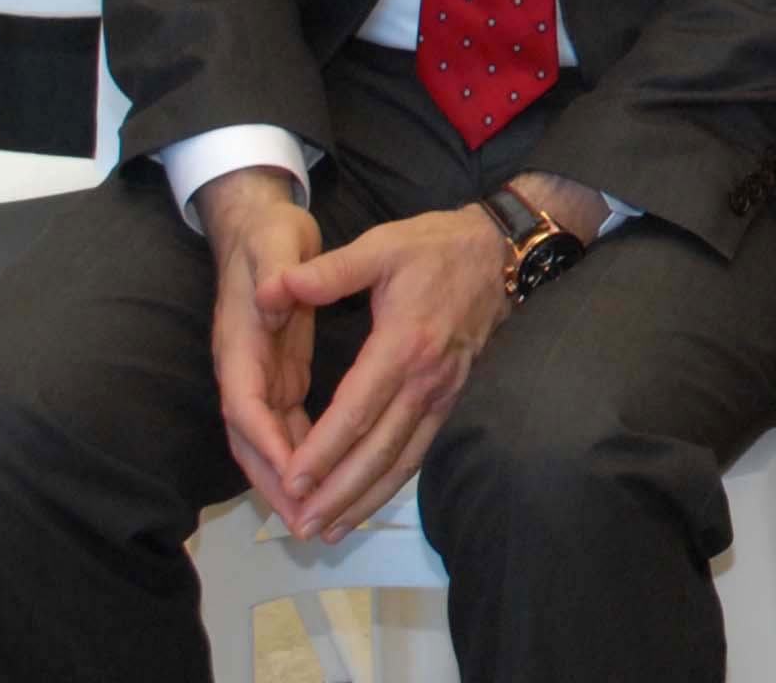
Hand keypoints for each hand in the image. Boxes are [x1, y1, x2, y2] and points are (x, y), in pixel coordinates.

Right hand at [201, 168, 320, 524]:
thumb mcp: (278, 242)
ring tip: (319, 520)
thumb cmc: (270, 235)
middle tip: (306, 521)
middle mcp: (245, 369)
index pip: (247, 404)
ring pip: (271, 441)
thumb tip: (274, 294)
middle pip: (252, 439)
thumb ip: (280, 268)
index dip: (268, 440)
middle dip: (276, 482)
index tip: (294, 471)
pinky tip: (329, 480)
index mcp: (241, 343)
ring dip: (290, 480)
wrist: (258, 227)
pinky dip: (305, 454)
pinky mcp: (280, 375)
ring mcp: (261, 376)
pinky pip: (289, 426)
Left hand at [268, 206, 519, 538]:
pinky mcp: (451, 399)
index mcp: (403, 344)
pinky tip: (365, 503)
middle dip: (338, 493)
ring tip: (327, 531)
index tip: (291, 482)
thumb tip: (276, 286)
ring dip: (364, 499)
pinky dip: (391, 484)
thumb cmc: (436, 248)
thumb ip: (330, 271)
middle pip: (378, 450)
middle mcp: (425, 379)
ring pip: (401, 460)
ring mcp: (443, 393)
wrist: (499, 252)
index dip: (323, 451)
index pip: (356, 411)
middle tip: (301, 527)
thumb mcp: (382, 245)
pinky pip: (419, 451)